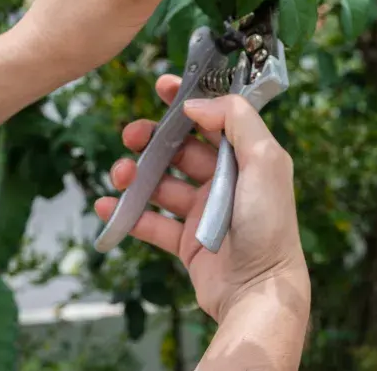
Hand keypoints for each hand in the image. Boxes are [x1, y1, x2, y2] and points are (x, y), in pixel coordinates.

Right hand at [94, 75, 309, 322]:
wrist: (259, 289)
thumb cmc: (269, 225)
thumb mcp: (266, 161)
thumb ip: (237, 121)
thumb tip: (198, 103)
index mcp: (248, 158)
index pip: (215, 119)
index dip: (189, 101)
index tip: (162, 87)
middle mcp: (227, 181)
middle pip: (181, 149)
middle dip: (154, 138)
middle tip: (131, 135)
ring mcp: (204, 211)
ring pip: (162, 183)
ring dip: (137, 174)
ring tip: (120, 174)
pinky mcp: (187, 242)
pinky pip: (151, 222)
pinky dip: (128, 213)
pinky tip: (108, 206)